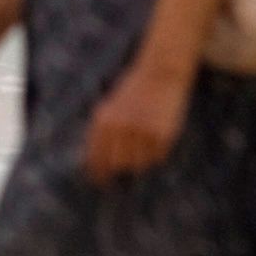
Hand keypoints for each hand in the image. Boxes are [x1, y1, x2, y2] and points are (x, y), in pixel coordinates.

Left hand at [83, 62, 190, 182]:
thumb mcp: (109, 107)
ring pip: (139, 164)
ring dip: (141, 158)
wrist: (160, 72)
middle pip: (118, 165)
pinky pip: (157, 157)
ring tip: (145, 139)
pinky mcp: (161, 135)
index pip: (97, 159)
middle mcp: (120, 128)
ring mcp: (141, 132)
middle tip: (129, 159)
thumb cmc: (133, 91)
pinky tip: (157, 135)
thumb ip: (101, 132)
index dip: (99, 174)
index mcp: (103, 121)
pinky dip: (157, 152)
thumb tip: (94, 163)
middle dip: (122, 166)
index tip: (102, 183)